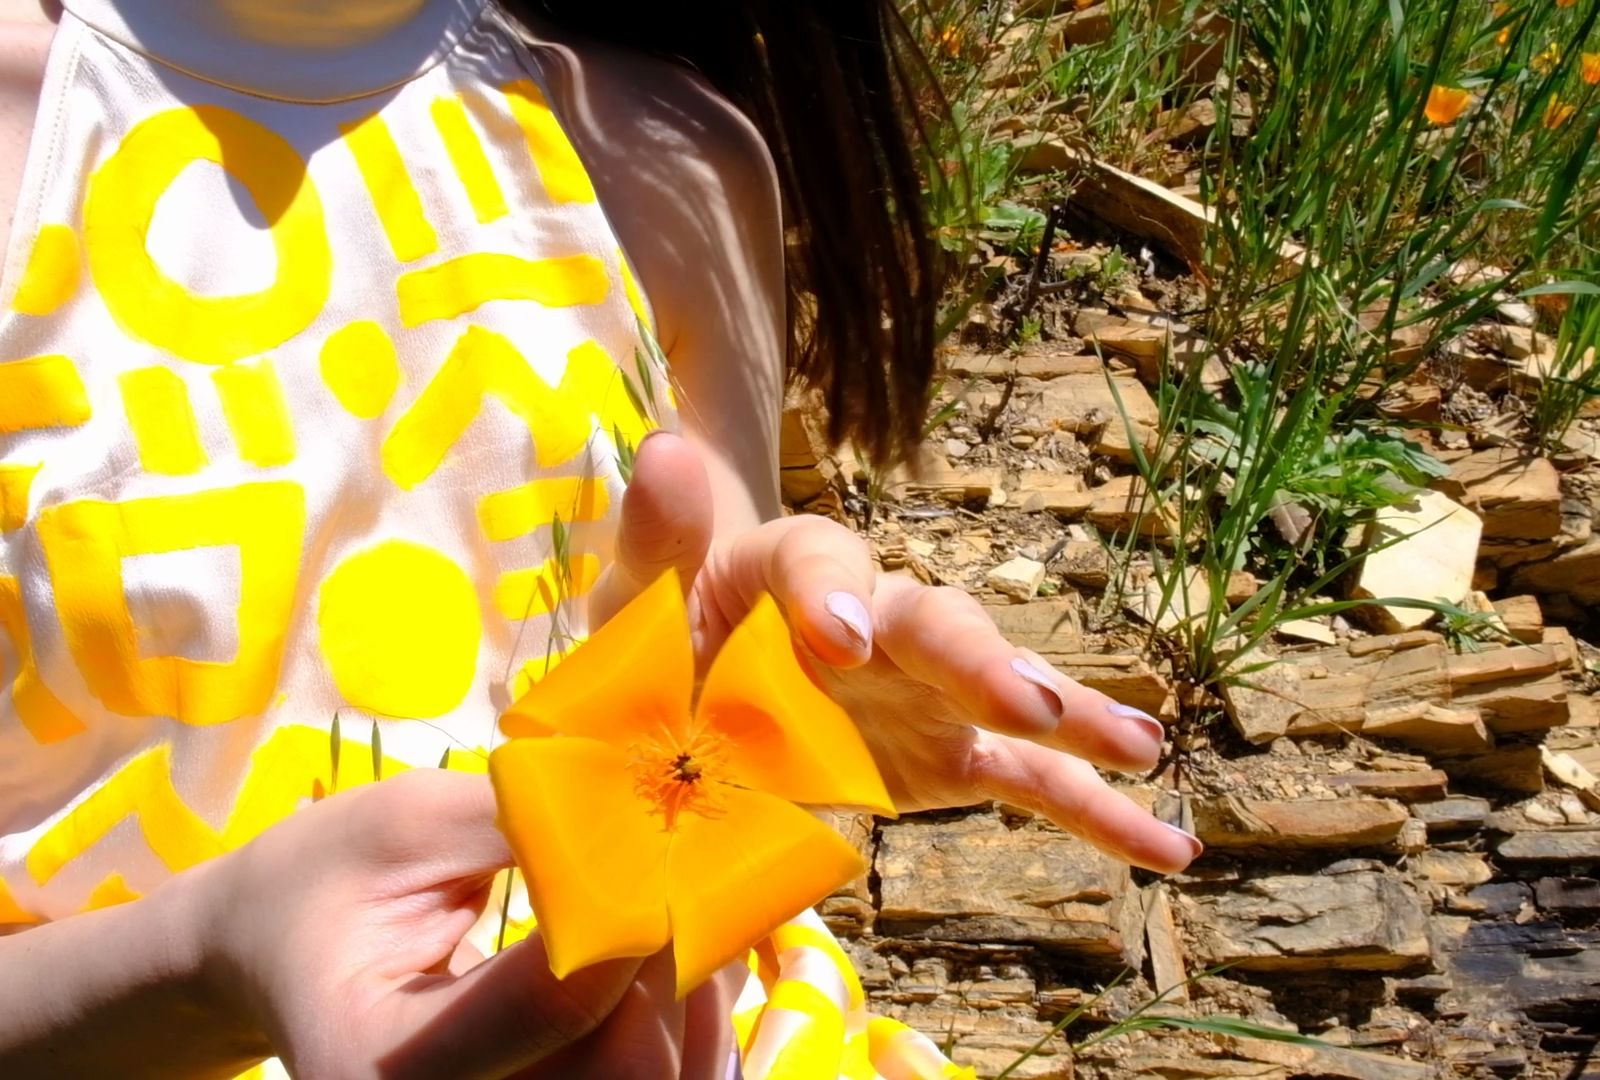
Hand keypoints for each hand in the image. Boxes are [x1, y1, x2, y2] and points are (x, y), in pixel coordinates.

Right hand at [196, 769, 738, 1078]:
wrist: (282, 956)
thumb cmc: (330, 880)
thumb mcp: (401, 821)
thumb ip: (519, 816)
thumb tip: (641, 800)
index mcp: (380, 1061)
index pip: (555, 999)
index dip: (630, 911)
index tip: (655, 839)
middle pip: (623, 1069)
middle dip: (669, 961)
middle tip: (679, 876)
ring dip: (695, 997)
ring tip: (685, 910)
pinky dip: (692, 1032)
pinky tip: (681, 965)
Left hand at [591, 432, 1201, 874]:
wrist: (684, 708)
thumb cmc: (659, 644)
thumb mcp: (639, 598)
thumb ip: (657, 534)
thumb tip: (666, 450)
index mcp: (794, 570)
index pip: (823, 562)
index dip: (838, 596)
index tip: (842, 642)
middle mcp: (878, 616)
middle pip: (938, 621)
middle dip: (979, 658)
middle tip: (1020, 701)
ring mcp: (923, 688)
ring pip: (1003, 692)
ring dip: (1071, 716)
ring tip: (1141, 748)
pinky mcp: (947, 753)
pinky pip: (1026, 779)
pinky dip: (1094, 810)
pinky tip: (1165, 844)